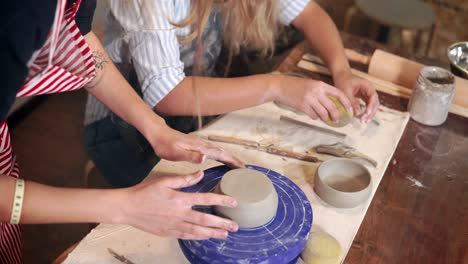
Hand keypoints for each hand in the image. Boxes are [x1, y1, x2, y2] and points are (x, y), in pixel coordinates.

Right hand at [121, 171, 238, 239]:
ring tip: (225, 235)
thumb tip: (200, 173)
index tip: (234, 202)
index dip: (221, 201)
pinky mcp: (168, 232)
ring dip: (213, 234)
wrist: (127, 208)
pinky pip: (186, 236)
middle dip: (222, 224)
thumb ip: (184, 179)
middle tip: (235, 226)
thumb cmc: (145, 192)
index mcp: (180, 199)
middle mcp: (179, 214)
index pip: (205, 200)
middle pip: (205, 220)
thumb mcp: (164, 181)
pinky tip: (205, 237)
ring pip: (198, 232)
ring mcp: (174, 225)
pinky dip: (198, 237)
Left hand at [150, 125, 243, 167]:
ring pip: (220, 152)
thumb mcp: (176, 153)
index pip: (221, 154)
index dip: (232, 161)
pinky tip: (222, 160)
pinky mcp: (198, 146)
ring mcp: (202, 145)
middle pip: (224, 152)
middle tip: (245, 170)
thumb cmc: (166, 145)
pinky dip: (222, 156)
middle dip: (235, 160)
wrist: (159, 135)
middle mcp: (204, 145)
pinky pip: (214, 152)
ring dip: (230, 158)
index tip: (242, 168)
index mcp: (201, 147)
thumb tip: (205, 158)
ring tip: (238, 166)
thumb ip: (191, 156)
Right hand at [275, 76, 352, 121]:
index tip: (349, 109)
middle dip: (336, 115)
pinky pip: (313, 115)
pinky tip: (313, 115)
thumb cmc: (295, 85)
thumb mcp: (311, 84)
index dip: (346, 103)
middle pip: (332, 106)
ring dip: (325, 118)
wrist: (280, 87)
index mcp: (320, 84)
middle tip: (337, 120)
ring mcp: (309, 99)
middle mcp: (316, 92)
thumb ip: (321, 91)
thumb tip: (332, 103)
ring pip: (323, 113)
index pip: (338, 94)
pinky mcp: (302, 106)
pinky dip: (315, 117)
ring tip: (325, 119)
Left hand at [333, 72, 378, 122]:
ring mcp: (368, 93)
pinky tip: (362, 117)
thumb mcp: (346, 91)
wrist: (341, 75)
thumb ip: (352, 102)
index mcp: (368, 86)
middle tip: (365, 121)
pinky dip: (366, 111)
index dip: (371, 106)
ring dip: (369, 113)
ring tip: (364, 121)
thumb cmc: (343, 81)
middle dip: (371, 112)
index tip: (366, 114)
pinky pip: (367, 105)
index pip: (373, 97)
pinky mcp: (364, 97)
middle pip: (375, 102)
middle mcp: (370, 89)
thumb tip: (357, 113)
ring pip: (372, 105)